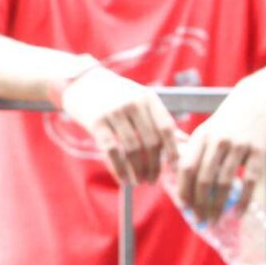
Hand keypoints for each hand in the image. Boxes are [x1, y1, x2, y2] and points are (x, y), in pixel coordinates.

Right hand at [58, 65, 178, 186]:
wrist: (82, 82)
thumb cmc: (115, 95)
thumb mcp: (139, 100)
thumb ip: (158, 119)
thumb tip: (183, 141)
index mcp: (148, 98)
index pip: (166, 127)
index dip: (173, 149)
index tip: (175, 167)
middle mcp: (133, 104)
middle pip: (151, 141)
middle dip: (154, 165)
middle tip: (152, 179)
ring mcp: (114, 112)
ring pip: (132, 149)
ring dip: (138, 170)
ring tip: (139, 181)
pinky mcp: (97, 122)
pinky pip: (111, 151)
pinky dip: (119, 169)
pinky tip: (123, 179)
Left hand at [173, 81, 265, 220]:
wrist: (262, 98)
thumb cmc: (230, 120)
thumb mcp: (207, 130)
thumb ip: (193, 151)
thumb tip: (177, 178)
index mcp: (201, 137)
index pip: (186, 168)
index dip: (184, 189)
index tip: (183, 207)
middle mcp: (218, 141)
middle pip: (203, 179)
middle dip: (199, 204)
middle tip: (199, 220)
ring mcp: (239, 145)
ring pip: (224, 183)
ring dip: (218, 206)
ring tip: (215, 220)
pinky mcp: (260, 150)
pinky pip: (250, 181)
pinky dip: (244, 200)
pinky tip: (238, 212)